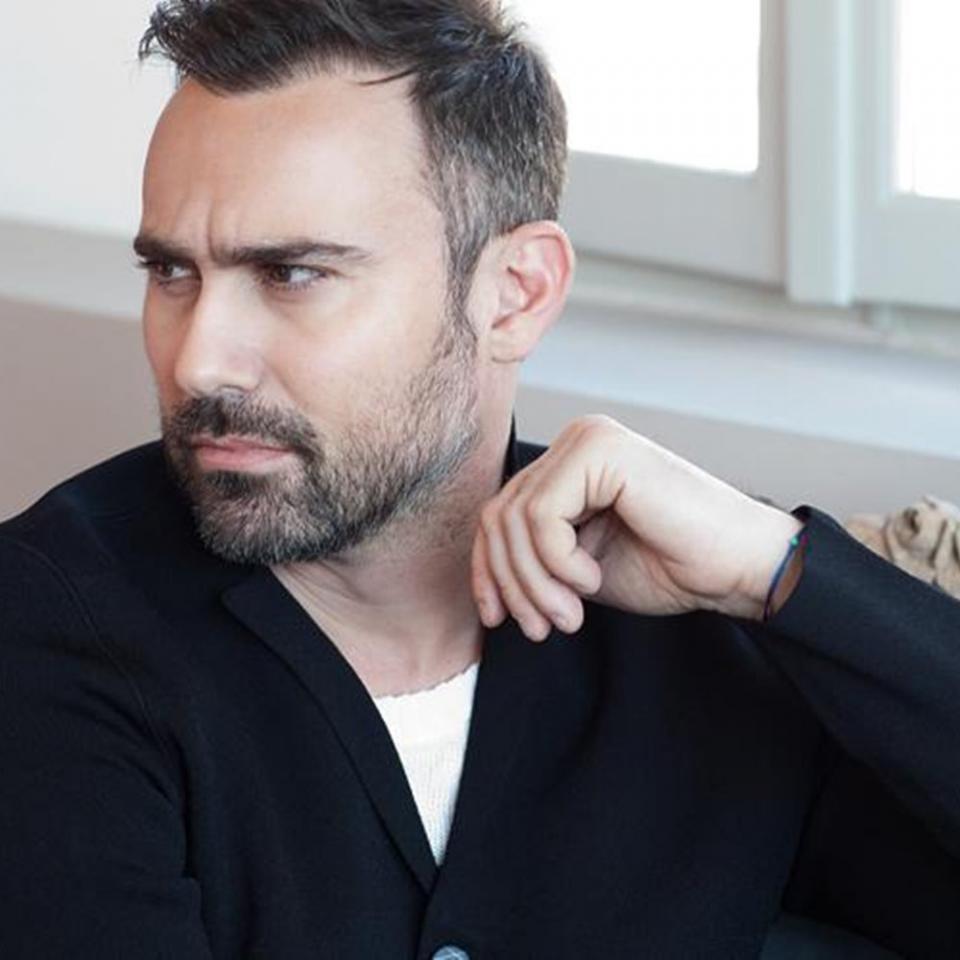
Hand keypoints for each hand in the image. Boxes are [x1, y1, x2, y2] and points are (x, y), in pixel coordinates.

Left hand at [471, 415, 804, 639]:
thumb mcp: (578, 569)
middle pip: (498, 516)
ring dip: (535, 583)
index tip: (497, 619)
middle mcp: (574, 442)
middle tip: (543, 627)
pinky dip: (558, 563)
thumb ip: (535, 559)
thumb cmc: (669, 567)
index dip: (487, 570)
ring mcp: (587, 440)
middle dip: (512, 583)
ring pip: (514, 520)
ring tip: (569, 614)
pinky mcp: (601, 451)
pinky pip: (542, 518)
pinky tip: (591, 579)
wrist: (735, 568)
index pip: (498, 513)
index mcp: (569, 464)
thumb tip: (482, 578)